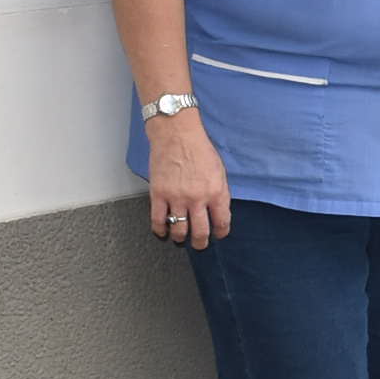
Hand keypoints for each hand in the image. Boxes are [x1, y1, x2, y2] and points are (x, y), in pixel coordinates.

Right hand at [147, 116, 232, 251]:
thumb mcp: (219, 171)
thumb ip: (219, 193)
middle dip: (200, 243)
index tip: (218, 235)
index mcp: (216, 192)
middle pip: (200, 232)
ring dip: (180, 239)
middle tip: (199, 244)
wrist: (177, 134)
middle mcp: (197, 199)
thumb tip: (218, 210)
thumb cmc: (199, 148)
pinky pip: (158, 220)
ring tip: (180, 239)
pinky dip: (160, 230)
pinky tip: (162, 233)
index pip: (221, 223)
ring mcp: (176, 198)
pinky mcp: (158, 194)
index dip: (220, 233)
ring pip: (179, 230)